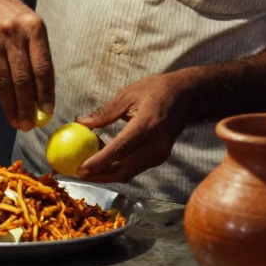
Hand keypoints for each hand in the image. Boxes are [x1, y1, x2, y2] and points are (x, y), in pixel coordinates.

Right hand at [0, 0, 54, 130]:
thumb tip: (41, 98)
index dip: (45, 92)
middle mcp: (12, 33)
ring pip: (3, 81)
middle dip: (26, 105)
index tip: (47, 111)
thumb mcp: (32, 28)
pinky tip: (4, 103)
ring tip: (17, 121)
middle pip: (22, 78)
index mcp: (34, 28)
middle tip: (29, 125)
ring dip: (11, 105)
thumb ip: (38, 59)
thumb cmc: (15, 18)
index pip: (42, 67)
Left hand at [75, 74, 189, 182]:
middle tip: (78, 172)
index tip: (81, 169)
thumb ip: (105, 112)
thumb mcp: (129, 94)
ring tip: (88, 166)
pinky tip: (104, 160)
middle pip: (124, 169)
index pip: (121, 148)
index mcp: (147, 124)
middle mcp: (156, 144)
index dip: (100, 161)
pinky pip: (134, 168)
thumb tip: (81, 123)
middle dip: (100, 175)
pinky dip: (117, 167)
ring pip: (129, 173)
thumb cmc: (157, 90)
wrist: (187, 97)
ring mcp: (160, 154)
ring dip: (107, 173)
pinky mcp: (160, 158)